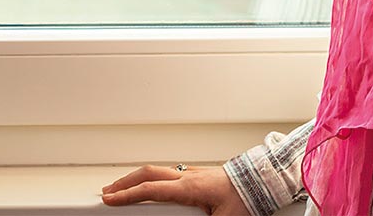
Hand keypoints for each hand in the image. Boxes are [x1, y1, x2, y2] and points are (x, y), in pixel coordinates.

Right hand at [101, 164, 249, 214]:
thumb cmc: (248, 198)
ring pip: (157, 172)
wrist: (264, 180)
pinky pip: (169, 174)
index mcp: (189, 187)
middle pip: (147, 173)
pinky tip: (154, 187)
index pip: (150, 190)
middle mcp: (188, 176)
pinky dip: (153, 179)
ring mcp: (192, 173)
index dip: (127, 195)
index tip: (109, 199)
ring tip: (125, 189)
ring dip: (137, 179)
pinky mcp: (198, 175)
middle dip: (124, 182)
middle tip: (108, 192)